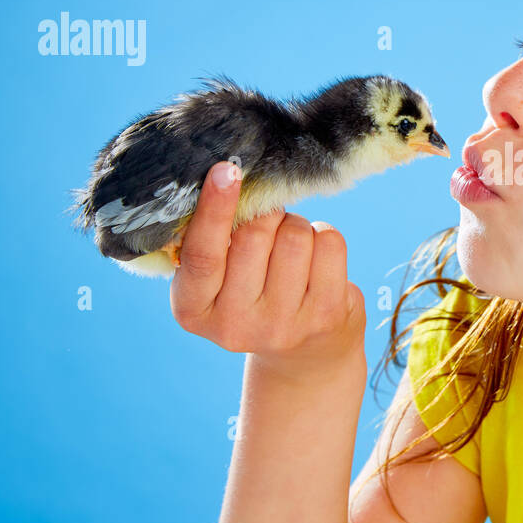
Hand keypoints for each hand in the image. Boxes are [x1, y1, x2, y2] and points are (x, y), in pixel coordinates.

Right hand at [170, 160, 366, 372]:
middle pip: (254, 234)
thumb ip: (214, 241)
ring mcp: (282, 326)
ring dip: (296, 226)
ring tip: (292, 249)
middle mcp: (234, 325)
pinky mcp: (325, 317)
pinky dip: (324, 236)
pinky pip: (329, 244)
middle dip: (266, 215)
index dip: (215, 209)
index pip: (203, 254)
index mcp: (192, 310)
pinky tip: (316, 260)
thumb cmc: (252, 294)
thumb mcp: (217, 279)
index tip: (226, 169)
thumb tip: (229, 176)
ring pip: (295, 235)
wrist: (305, 354)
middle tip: (269, 226)